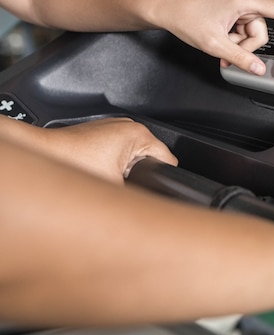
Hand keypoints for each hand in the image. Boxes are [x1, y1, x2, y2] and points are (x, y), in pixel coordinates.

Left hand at [40, 118, 177, 183]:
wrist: (44, 153)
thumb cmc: (72, 161)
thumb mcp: (114, 186)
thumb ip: (138, 195)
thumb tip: (148, 208)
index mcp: (139, 134)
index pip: (168, 161)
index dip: (163, 180)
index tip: (155, 192)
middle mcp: (129, 126)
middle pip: (151, 159)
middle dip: (143, 176)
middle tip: (128, 189)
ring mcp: (114, 128)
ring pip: (134, 156)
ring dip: (128, 170)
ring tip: (114, 180)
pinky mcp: (101, 133)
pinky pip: (120, 151)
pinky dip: (115, 164)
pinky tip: (103, 173)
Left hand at [152, 0, 273, 74]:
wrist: (169, 10)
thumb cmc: (188, 19)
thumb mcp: (216, 45)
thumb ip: (241, 59)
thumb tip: (259, 69)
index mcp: (245, 0)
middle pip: (261, 30)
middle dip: (246, 44)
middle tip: (228, 50)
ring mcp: (240, 0)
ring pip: (252, 31)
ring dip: (238, 42)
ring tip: (221, 43)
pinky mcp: (235, 4)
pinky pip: (244, 26)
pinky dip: (235, 36)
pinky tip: (222, 37)